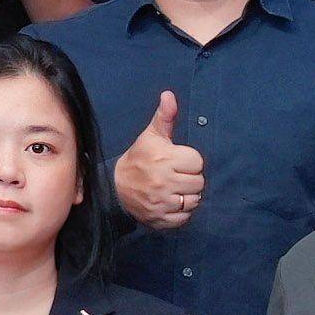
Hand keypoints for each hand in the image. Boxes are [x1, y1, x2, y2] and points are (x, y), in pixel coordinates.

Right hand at [115, 89, 202, 227]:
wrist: (116, 186)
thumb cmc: (139, 158)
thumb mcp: (151, 136)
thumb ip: (165, 116)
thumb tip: (169, 95)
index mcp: (164, 159)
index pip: (197, 163)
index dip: (190, 162)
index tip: (178, 162)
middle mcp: (163, 182)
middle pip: (199, 183)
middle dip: (190, 179)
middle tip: (176, 176)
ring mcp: (161, 202)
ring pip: (194, 200)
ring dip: (188, 196)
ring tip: (175, 189)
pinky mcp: (160, 219)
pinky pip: (185, 217)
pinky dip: (181, 212)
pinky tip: (171, 202)